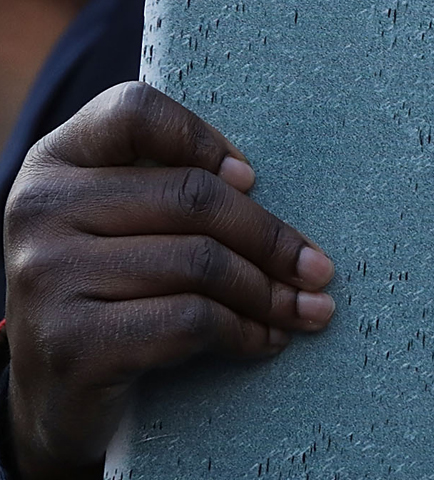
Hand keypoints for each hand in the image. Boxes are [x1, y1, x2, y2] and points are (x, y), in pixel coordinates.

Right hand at [4, 84, 333, 479]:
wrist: (54, 397)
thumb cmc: (111, 294)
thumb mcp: (123, 226)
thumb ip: (169, 188)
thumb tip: (254, 183)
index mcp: (54, 164)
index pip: (134, 112)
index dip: (203, 139)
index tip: (252, 179)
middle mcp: (37, 210)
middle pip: (193, 197)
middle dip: (272, 239)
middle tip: (319, 270)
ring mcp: (47, 277)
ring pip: (202, 263)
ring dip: (270, 293)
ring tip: (304, 310)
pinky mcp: (72, 344)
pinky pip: (191, 320)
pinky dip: (245, 331)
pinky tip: (265, 340)